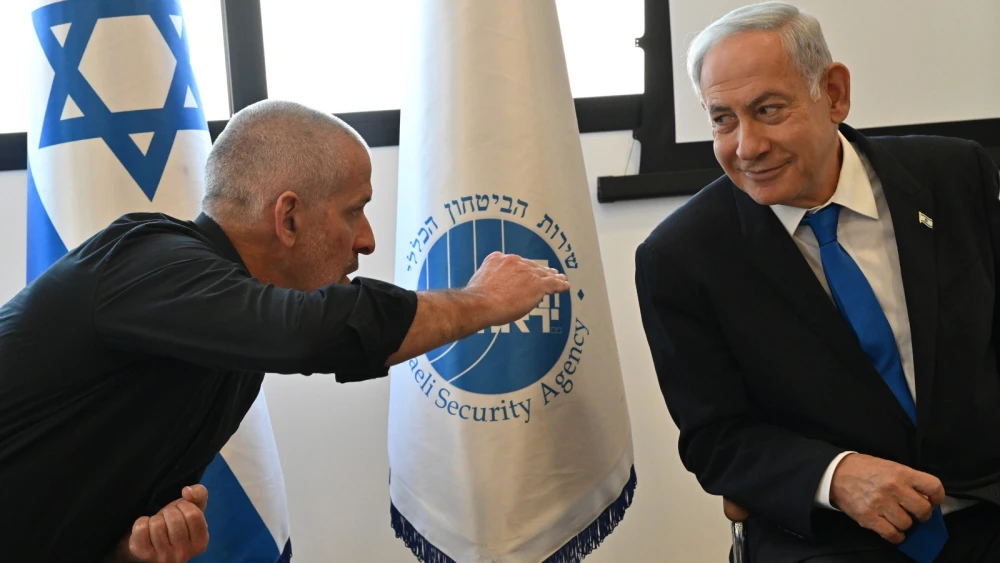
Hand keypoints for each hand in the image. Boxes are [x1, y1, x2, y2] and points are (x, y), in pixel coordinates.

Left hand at [125, 485, 209, 562]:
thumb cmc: (180, 522)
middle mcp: (184, 554)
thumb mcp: (194, 507)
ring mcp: (163, 557)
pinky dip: (142, 522)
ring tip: (160, 524)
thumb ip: (199, 493)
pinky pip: (141, 529)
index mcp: (200, 543)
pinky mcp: (144, 554)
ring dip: (157, 518)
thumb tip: (187, 491)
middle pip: (175, 520)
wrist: (157, 540)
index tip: (181, 509)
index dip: (184, 505)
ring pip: (157, 525)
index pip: (193, 515)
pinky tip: (147, 528)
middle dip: (170, 511)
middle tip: (169, 517)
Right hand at [464, 252, 570, 326]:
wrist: (481, 303)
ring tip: (561, 278)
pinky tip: (565, 286)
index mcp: (498, 258)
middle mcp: (514, 261)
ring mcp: (526, 272)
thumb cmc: (477, 299)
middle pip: (531, 266)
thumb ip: (491, 280)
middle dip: (540, 270)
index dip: (524, 268)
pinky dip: (560, 285)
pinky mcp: (537, 284)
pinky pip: (552, 283)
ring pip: (543, 274)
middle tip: (550, 272)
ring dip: (553, 276)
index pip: (515, 263)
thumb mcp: (481, 281)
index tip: (528, 271)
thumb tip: (497, 288)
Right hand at [830, 453, 944, 543]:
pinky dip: (896, 535)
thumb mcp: (889, 466)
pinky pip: (892, 534)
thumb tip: (926, 499)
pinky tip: (892, 528)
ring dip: (904, 523)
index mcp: (901, 473)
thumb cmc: (865, 469)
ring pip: (907, 524)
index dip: (937, 497)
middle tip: (913, 511)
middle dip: (921, 514)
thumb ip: (908, 480)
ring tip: (896, 516)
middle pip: (923, 510)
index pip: (934, 487)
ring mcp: (880, 504)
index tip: (932, 501)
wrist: (836, 473)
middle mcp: (893, 488)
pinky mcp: (868, 517)